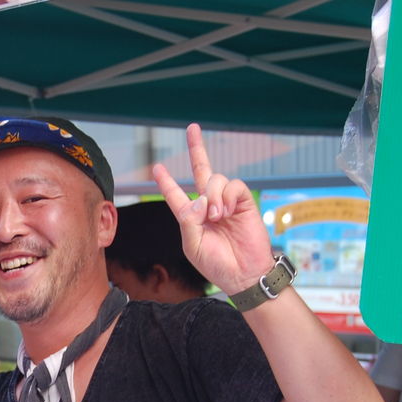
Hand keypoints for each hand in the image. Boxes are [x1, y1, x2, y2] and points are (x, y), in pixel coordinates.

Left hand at [152, 123, 274, 295]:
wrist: (243, 274)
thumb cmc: (217, 264)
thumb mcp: (192, 245)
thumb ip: (188, 220)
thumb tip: (199, 198)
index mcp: (192, 217)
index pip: (176, 194)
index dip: (166, 181)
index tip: (157, 168)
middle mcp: (209, 205)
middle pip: (201, 170)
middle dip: (197, 148)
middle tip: (191, 127)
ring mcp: (226, 201)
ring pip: (214, 178)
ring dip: (212, 195)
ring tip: (217, 216)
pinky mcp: (243, 201)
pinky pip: (232, 185)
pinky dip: (225, 196)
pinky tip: (226, 212)